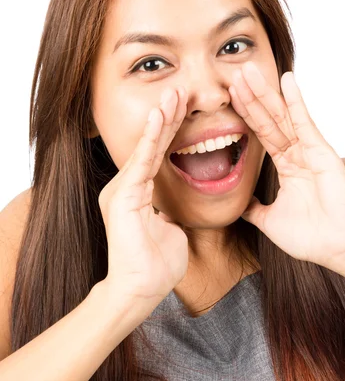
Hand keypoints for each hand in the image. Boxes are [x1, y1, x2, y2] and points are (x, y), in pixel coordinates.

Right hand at [98, 86, 188, 326]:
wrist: (141, 290)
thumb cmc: (157, 266)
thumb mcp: (171, 231)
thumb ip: (169, 214)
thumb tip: (173, 210)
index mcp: (139, 193)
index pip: (160, 154)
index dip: (173, 131)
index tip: (186, 108)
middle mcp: (128, 187)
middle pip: (153, 145)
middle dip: (168, 117)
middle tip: (181, 90)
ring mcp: (123, 190)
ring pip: (147, 148)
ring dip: (162, 121)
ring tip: (174, 94)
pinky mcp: (123, 197)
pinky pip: (142, 163)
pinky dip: (151, 140)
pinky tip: (160, 117)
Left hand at [229, 62, 344, 273]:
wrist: (337, 248)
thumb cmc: (311, 237)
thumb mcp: (270, 221)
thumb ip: (254, 209)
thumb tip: (240, 206)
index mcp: (286, 166)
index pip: (262, 134)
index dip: (246, 115)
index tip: (230, 97)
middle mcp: (297, 154)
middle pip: (269, 118)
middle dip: (251, 96)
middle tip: (235, 73)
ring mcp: (309, 150)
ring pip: (281, 115)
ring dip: (264, 93)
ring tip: (248, 70)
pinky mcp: (321, 151)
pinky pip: (304, 121)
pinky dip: (295, 100)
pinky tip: (286, 80)